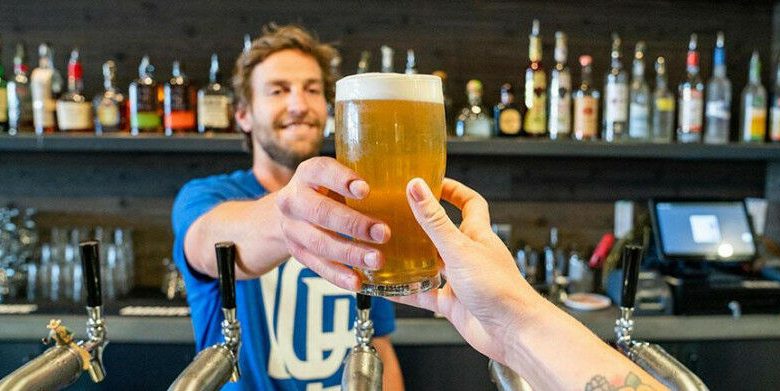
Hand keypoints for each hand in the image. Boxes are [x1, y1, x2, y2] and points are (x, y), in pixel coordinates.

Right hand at [275, 157, 389, 290]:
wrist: (294, 211)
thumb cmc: (330, 191)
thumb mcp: (340, 177)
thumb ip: (367, 179)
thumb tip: (417, 185)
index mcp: (309, 173)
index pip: (322, 171)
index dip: (342, 180)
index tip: (366, 189)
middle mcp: (294, 199)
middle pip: (322, 212)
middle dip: (354, 224)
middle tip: (384, 232)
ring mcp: (292, 228)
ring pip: (320, 243)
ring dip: (350, 253)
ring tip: (377, 259)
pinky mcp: (297, 252)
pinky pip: (317, 266)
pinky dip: (339, 275)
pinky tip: (358, 281)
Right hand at [393, 178, 541, 363]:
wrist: (513, 331)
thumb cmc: (499, 289)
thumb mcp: (459, 248)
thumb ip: (434, 220)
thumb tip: (417, 186)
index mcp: (477, 234)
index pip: (469, 203)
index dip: (452, 190)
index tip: (432, 182)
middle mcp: (469, 255)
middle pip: (444, 232)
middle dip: (422, 224)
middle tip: (399, 215)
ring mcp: (460, 279)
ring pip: (431, 264)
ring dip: (411, 258)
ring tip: (388, 248)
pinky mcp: (452, 304)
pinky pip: (424, 294)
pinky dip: (407, 291)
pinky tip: (389, 288)